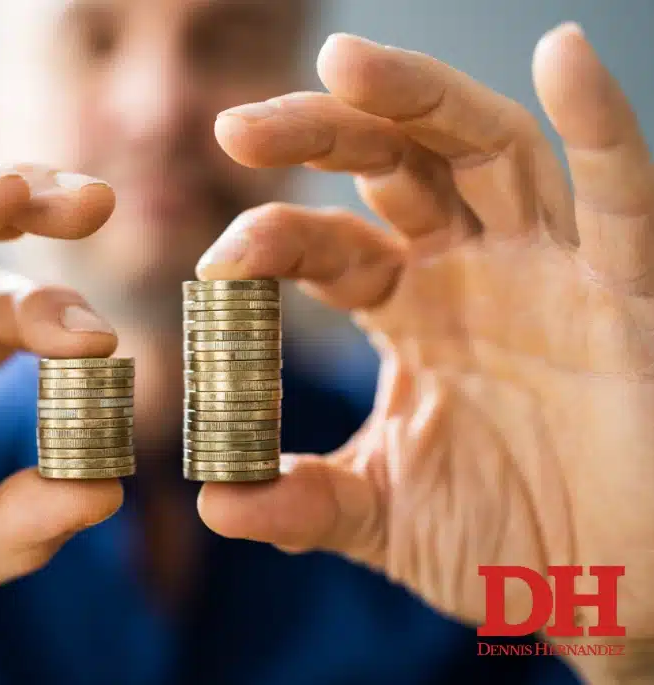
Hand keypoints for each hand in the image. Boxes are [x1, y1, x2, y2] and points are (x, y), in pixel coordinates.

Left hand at [197, 24, 653, 683]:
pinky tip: (564, 56)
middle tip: (235, 126)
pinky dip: (600, 124)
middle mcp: (471, 271)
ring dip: (420, 99)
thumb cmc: (500, 542)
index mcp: (407, 309)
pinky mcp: (627, 294)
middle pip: (394, 165)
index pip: (326, 246)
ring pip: (487, 152)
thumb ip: (300, 501)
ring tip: (343, 61)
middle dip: (318, 134)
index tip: (216, 264)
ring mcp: (549, 272)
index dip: (271, 239)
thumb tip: (214, 502)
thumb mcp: (381, 515)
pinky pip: (622, 197)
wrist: (602, 592)